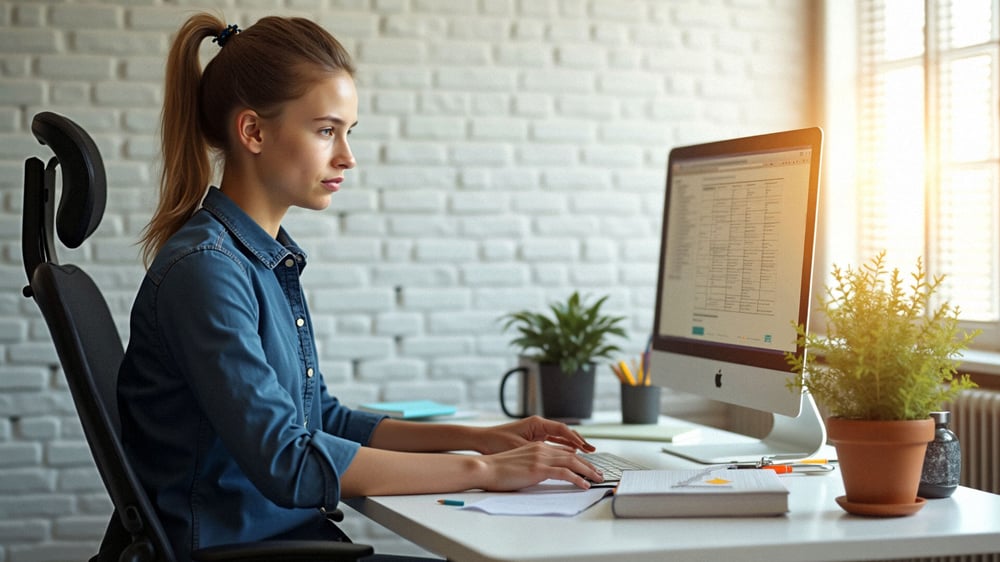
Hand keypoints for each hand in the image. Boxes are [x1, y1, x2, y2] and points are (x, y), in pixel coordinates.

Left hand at [474, 416, 595, 454]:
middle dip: (579, 442)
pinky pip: (552, 442)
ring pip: (559, 437)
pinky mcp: (532, 439)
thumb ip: (539, 451)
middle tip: (592, 451)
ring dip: (572, 445)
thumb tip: (557, 456)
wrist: (480, 440)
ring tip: (586, 454)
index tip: (586, 448)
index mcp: (536, 423)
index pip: (562, 429)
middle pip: (564, 432)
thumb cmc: (496, 442)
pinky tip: (571, 455)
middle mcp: (538, 425)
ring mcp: (535, 431)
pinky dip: (562, 448)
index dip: (575, 439)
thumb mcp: (519, 448)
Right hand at [478, 441, 602, 490]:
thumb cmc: (498, 469)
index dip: (578, 459)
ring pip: (572, 462)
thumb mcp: (520, 464)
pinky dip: (577, 478)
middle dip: (588, 465)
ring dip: (588, 471)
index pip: (563, 452)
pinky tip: (584, 485)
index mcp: (537, 447)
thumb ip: (533, 465)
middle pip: (572, 456)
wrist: (486, 468)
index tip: (587, 467)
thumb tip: (542, 474)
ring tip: (597, 478)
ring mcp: (541, 457)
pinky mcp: (539, 468)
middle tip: (599, 473)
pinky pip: (564, 473)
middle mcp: (541, 449)